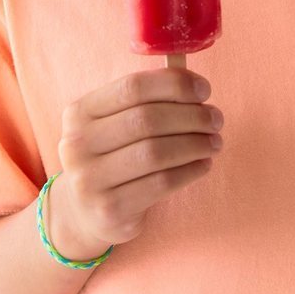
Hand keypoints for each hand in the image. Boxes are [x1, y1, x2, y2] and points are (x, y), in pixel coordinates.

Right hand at [51, 68, 222, 256]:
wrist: (84, 211)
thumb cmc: (113, 155)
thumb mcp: (116, 123)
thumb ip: (147, 100)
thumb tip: (194, 82)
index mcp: (80, 112)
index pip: (133, 87)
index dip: (174, 84)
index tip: (204, 89)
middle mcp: (77, 144)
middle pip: (147, 119)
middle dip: (191, 116)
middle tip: (216, 119)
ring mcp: (89, 180)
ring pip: (155, 152)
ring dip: (195, 144)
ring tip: (214, 142)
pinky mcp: (109, 209)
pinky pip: (160, 184)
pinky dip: (189, 171)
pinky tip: (203, 164)